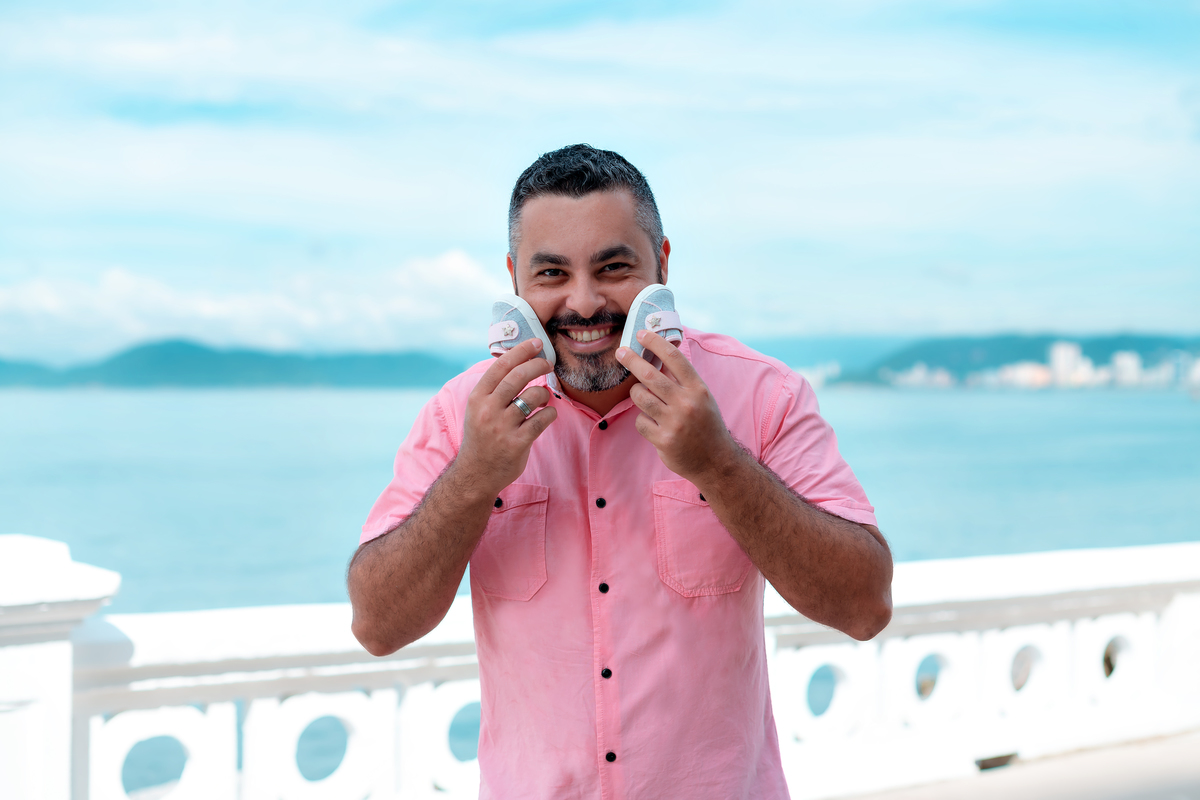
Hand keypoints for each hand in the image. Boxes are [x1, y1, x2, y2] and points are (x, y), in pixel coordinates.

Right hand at [458, 339, 557, 496]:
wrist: (476, 473)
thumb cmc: (482, 436)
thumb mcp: (478, 409)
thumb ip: (494, 388)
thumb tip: (518, 360)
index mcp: (478, 397)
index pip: (501, 366)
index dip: (521, 351)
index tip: (537, 343)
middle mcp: (488, 409)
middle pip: (518, 376)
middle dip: (538, 365)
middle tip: (548, 363)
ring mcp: (502, 427)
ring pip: (533, 396)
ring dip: (544, 393)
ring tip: (543, 399)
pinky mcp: (517, 443)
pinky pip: (542, 419)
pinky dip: (550, 413)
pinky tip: (547, 415)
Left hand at [616, 330, 739, 480]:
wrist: (716, 461)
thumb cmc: (706, 425)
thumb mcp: (702, 398)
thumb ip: (682, 381)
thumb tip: (658, 357)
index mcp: (698, 389)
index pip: (675, 358)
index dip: (656, 343)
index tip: (642, 334)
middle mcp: (687, 403)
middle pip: (651, 375)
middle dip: (632, 360)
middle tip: (621, 352)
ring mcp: (674, 422)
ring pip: (641, 397)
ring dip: (637, 394)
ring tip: (642, 395)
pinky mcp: (663, 440)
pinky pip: (640, 421)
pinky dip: (643, 420)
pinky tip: (653, 424)